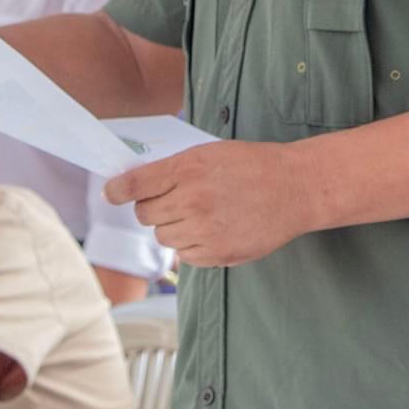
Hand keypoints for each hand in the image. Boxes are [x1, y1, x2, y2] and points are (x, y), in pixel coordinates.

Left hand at [104, 142, 320, 266]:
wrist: (296, 189)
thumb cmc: (254, 166)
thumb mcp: (211, 153)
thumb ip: (175, 169)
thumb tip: (137, 185)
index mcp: (189, 168)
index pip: (136, 183)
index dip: (118, 190)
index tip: (112, 193)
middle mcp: (192, 200)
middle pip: (145, 214)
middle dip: (154, 208)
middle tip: (176, 200)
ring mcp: (204, 230)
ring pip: (163, 236)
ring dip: (174, 227)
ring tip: (202, 215)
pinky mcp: (217, 254)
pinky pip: (185, 255)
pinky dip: (192, 245)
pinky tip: (214, 230)